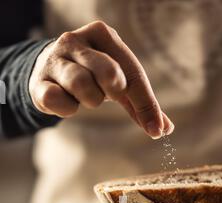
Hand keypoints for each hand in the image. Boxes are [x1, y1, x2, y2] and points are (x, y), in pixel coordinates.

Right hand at [29, 21, 173, 138]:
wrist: (47, 71)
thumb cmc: (91, 76)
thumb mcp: (119, 84)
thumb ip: (141, 104)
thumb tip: (165, 129)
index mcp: (103, 35)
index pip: (132, 72)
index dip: (147, 104)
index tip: (157, 131)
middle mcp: (76, 40)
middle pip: (109, 72)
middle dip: (116, 91)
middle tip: (111, 96)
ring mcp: (55, 59)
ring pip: (81, 84)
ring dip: (90, 100)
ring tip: (87, 97)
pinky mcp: (39, 81)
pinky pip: (57, 100)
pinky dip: (67, 109)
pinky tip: (67, 102)